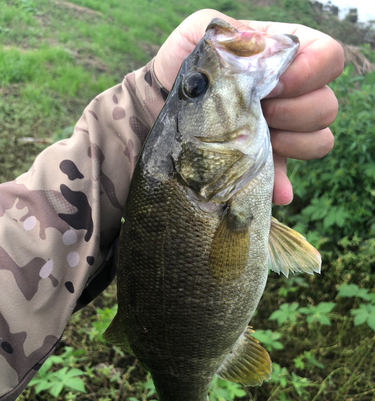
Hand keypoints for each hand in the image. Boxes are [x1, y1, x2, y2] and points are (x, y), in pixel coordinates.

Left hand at [154, 9, 343, 204]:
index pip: (328, 58)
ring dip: (291, 143)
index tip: (270, 86)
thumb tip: (263, 54)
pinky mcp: (266, 163)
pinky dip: (281, 184)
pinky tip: (271, 187)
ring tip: (253, 140)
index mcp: (285, 58)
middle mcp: (293, 95)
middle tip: (256, 113)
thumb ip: (233, 31)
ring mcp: (283, 131)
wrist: (161, 108)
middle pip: (327, 106)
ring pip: (320, 140)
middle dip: (292, 112)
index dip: (308, 73)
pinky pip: (290, 179)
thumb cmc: (185, 69)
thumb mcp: (201, 34)